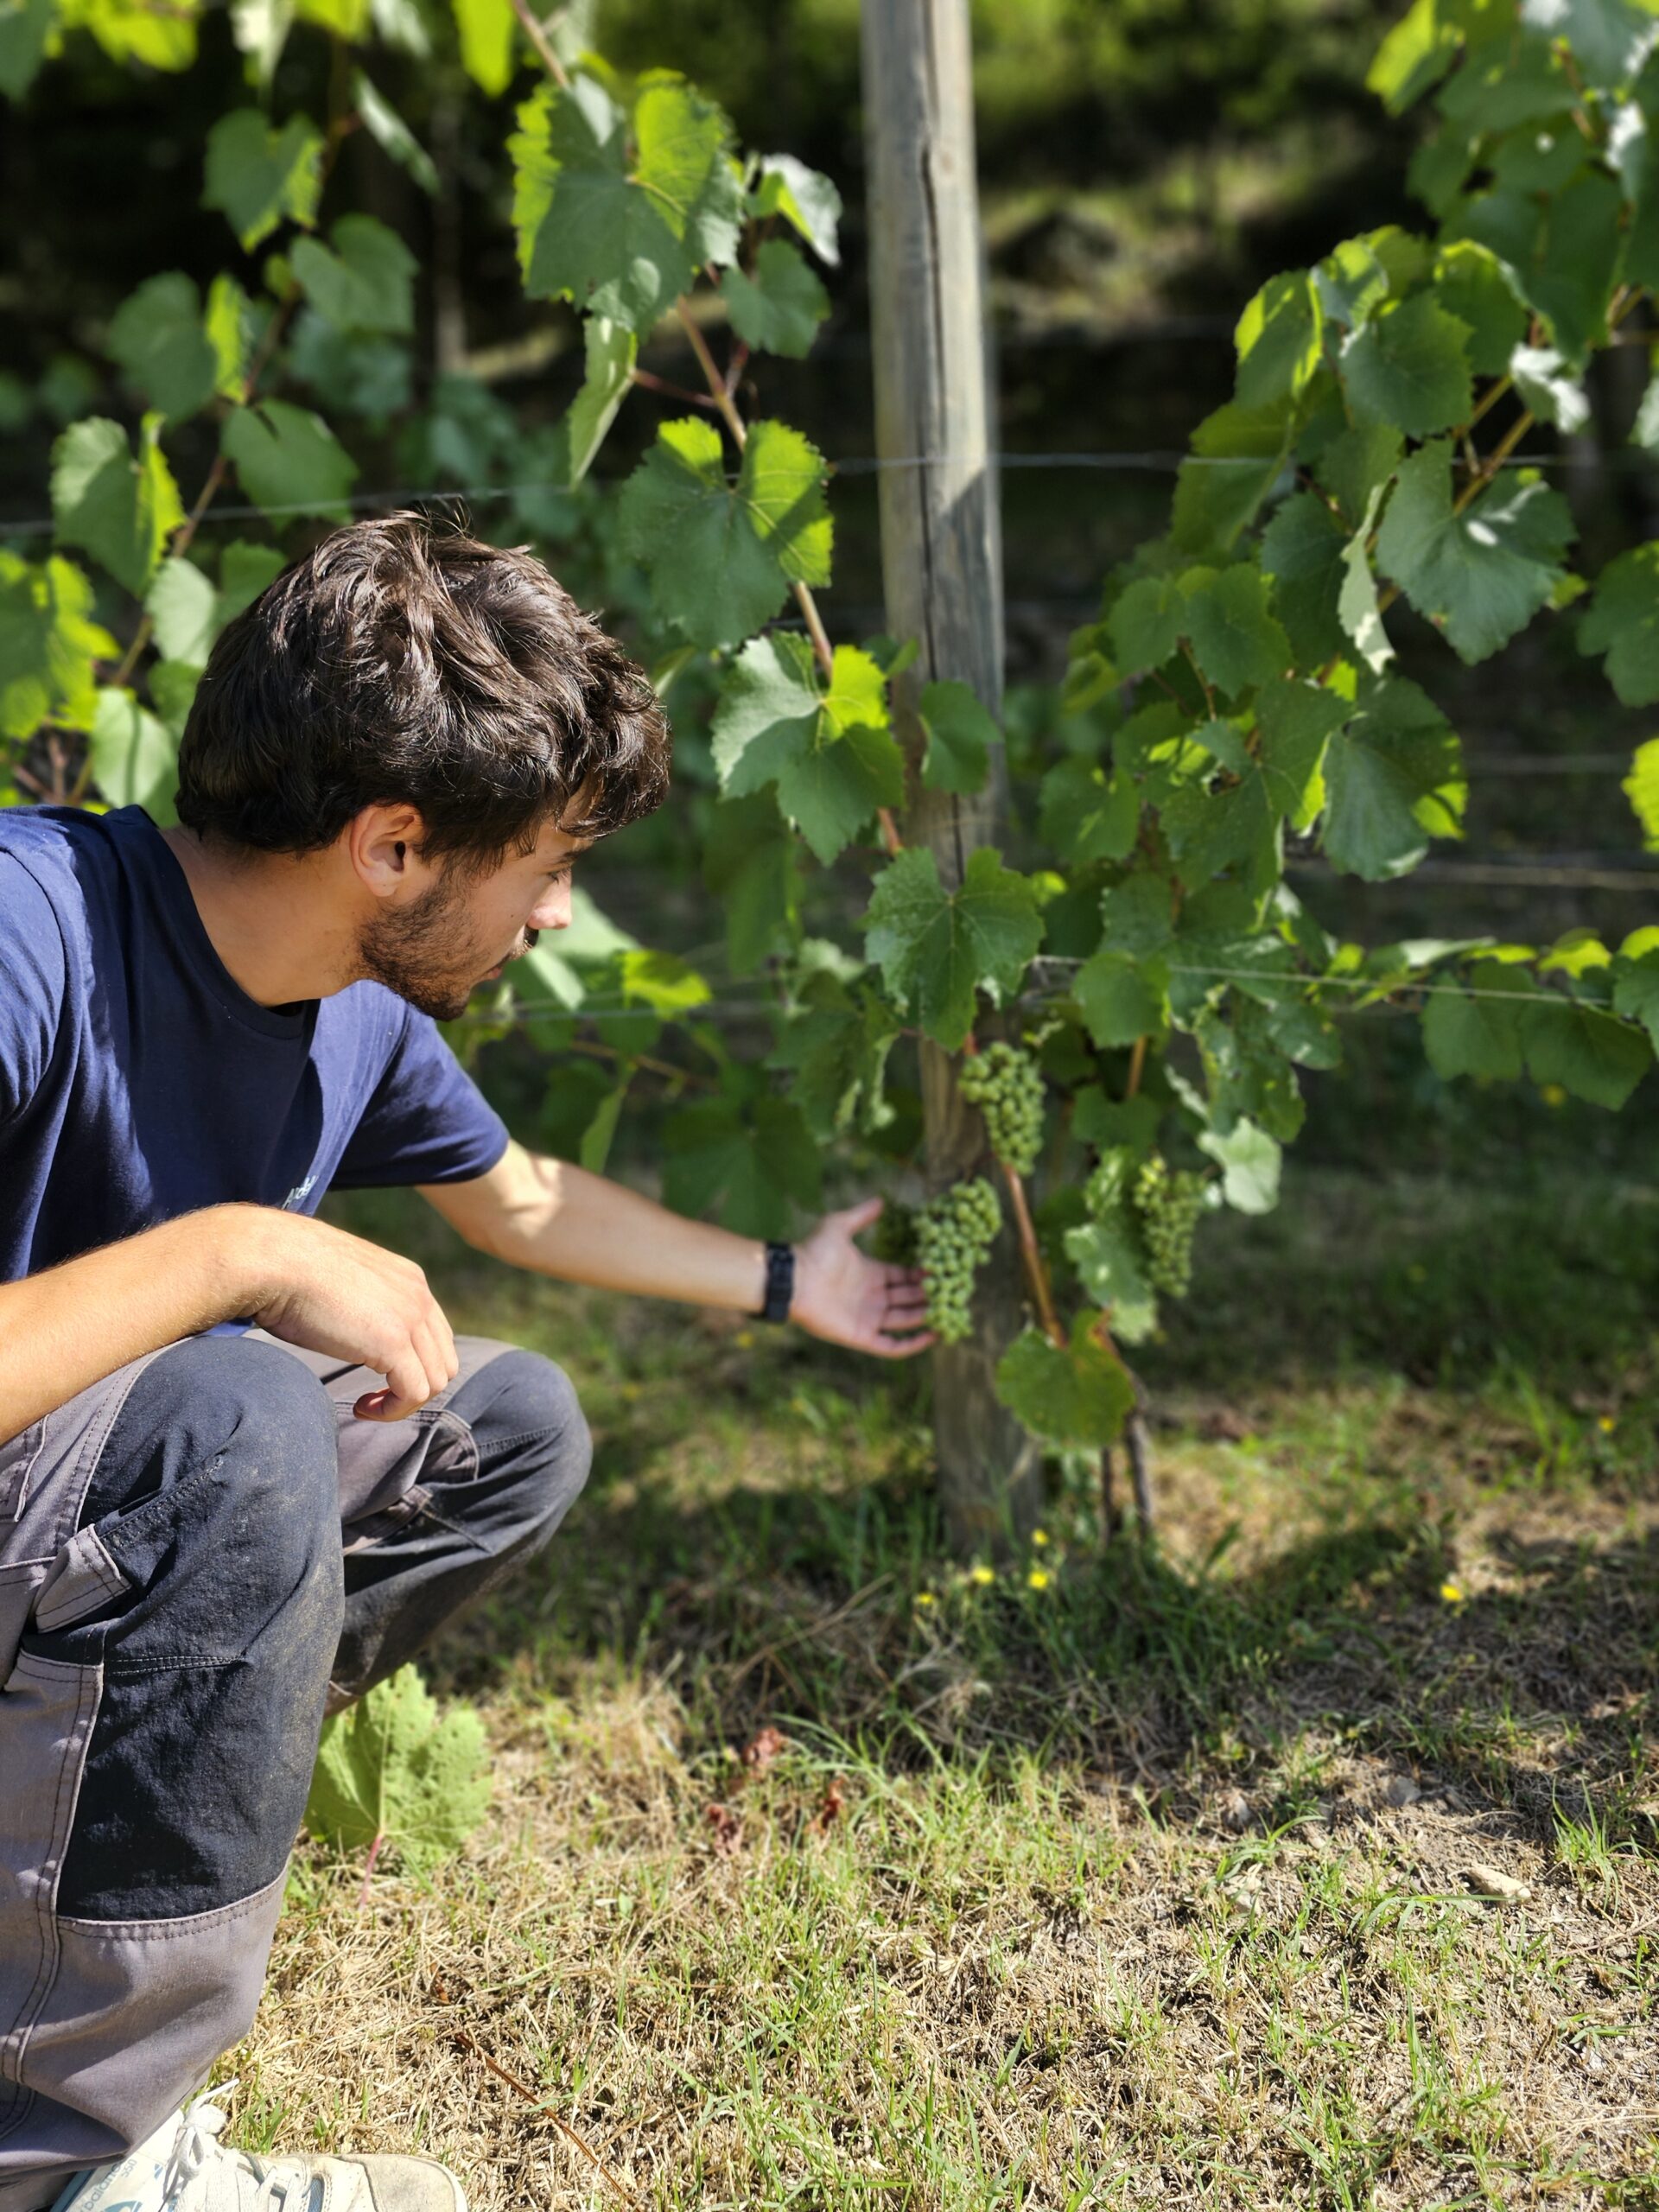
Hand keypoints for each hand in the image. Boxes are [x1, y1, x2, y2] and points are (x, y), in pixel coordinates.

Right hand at [230, 1206, 459, 1420]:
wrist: (273, 1259)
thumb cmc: (289, 1271)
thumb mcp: (342, 1284)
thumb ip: (362, 1303)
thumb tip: (353, 1329)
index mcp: (409, 1279)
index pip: (436, 1333)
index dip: (414, 1362)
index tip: (379, 1376)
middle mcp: (419, 1295)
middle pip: (443, 1360)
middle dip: (414, 1386)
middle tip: (376, 1396)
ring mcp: (410, 1318)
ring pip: (435, 1381)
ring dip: (403, 1402)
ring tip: (368, 1404)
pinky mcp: (392, 1343)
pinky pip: (413, 1393)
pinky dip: (392, 1410)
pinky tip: (363, 1407)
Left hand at [788, 1198, 933, 1359]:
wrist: (794, 1279)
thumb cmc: (813, 1252)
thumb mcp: (839, 1226)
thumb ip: (861, 1215)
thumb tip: (882, 1200)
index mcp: (869, 1274)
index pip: (902, 1276)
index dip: (921, 1274)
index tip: (943, 1269)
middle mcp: (871, 1297)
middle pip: (907, 1299)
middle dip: (928, 1295)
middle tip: (953, 1290)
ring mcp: (867, 1318)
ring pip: (904, 1320)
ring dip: (925, 1316)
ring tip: (949, 1311)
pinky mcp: (862, 1336)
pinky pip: (891, 1346)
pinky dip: (912, 1344)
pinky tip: (932, 1336)